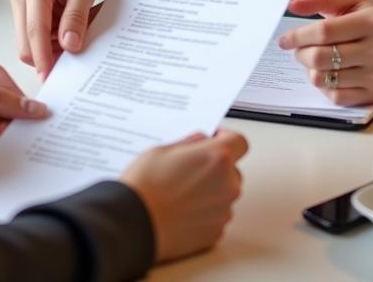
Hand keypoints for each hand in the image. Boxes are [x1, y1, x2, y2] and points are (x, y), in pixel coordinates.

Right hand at [8, 0, 127, 77]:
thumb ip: (77, 15)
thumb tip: (70, 45)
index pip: (35, 29)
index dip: (43, 56)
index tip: (50, 76)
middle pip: (26, 40)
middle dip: (48, 53)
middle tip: (75, 56)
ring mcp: (19, 0)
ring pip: (30, 40)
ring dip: (51, 45)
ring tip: (75, 31)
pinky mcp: (23, 7)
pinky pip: (34, 34)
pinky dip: (51, 38)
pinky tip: (66, 27)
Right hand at [121, 130, 247, 262]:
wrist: (134, 224)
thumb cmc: (145, 187)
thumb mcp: (163, 150)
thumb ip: (190, 143)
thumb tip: (201, 141)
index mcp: (217, 158)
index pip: (239, 141)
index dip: (226, 138)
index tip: (213, 140)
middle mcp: (227, 185)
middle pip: (232, 170)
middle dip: (215, 167)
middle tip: (190, 169)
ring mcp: (223, 212)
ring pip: (224, 194)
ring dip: (210, 191)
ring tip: (182, 193)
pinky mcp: (215, 233)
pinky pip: (216, 216)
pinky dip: (204, 212)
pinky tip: (182, 210)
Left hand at [278, 0, 372, 104]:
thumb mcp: (352, 0)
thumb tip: (293, 5)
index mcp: (372, 22)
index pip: (324, 32)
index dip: (298, 36)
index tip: (284, 39)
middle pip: (320, 57)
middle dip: (300, 53)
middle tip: (299, 49)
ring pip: (324, 79)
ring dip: (309, 69)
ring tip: (313, 59)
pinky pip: (335, 96)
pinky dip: (324, 85)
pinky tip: (327, 73)